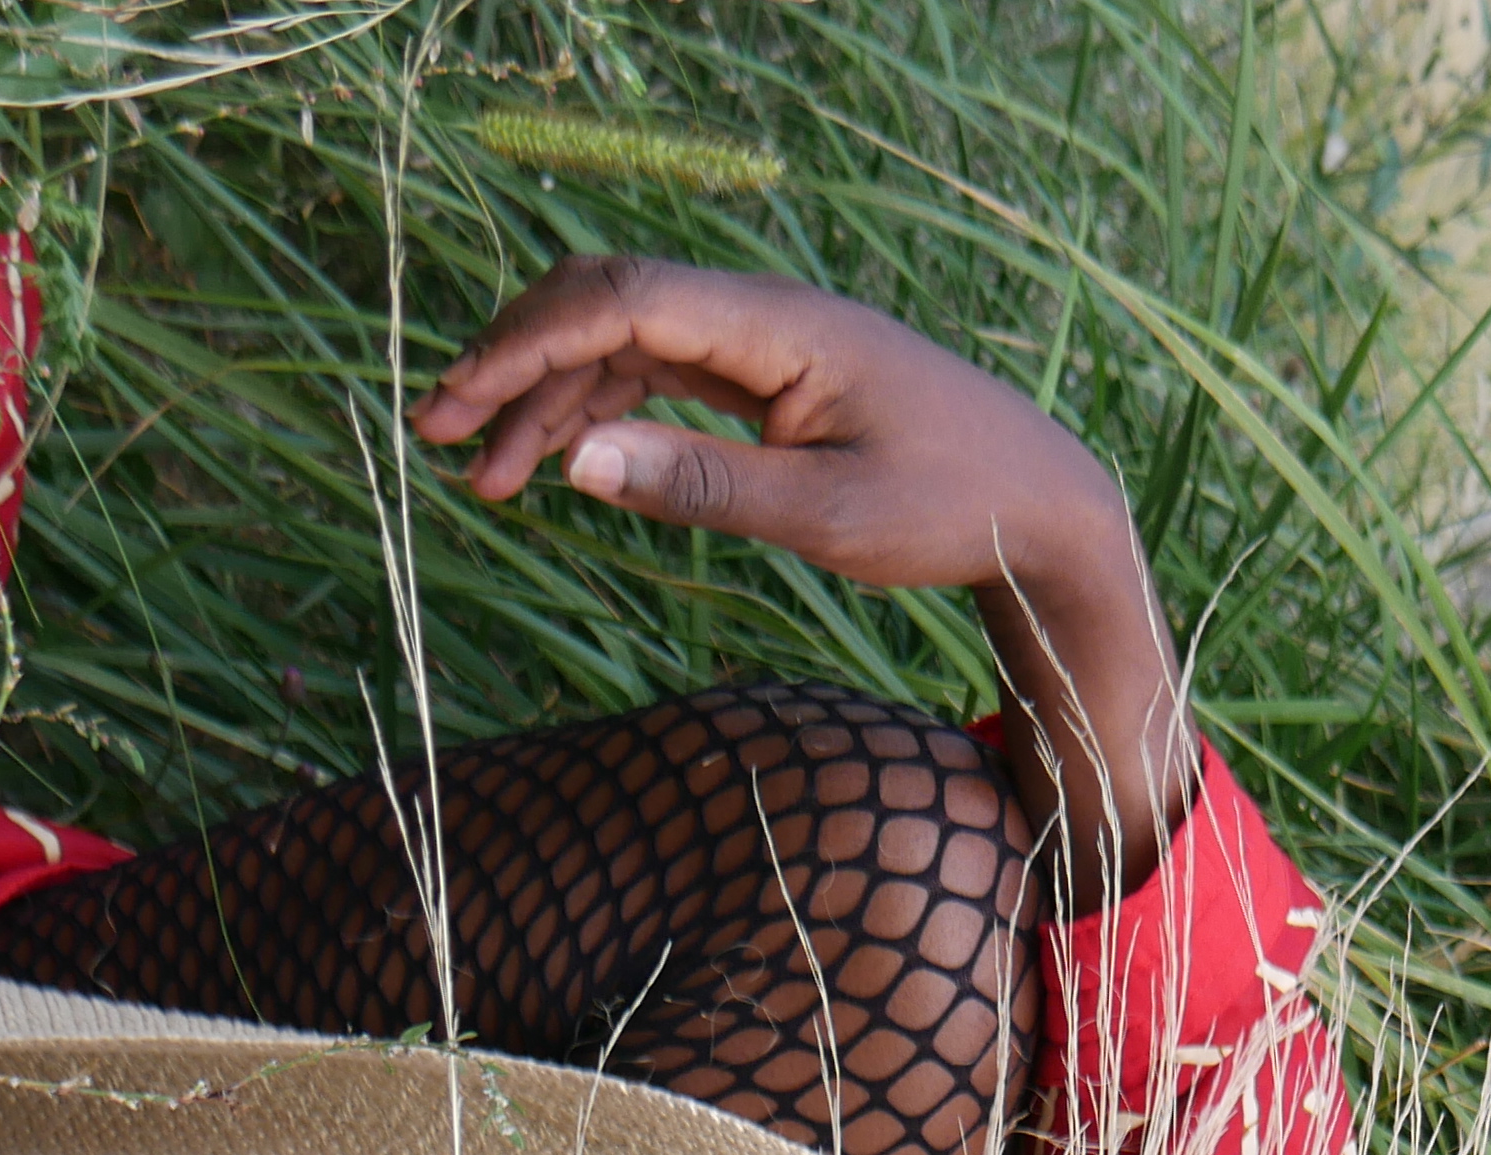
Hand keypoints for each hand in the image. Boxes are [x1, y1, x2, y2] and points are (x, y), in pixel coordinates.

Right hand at [413, 256, 1194, 894]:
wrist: (1047, 509)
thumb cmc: (955, 511)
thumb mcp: (828, 518)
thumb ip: (702, 484)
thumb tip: (578, 456)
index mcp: (782, 328)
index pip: (622, 300)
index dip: (527, 345)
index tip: (462, 408)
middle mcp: (767, 318)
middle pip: (607, 305)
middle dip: (517, 363)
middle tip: (443, 440)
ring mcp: (769, 346)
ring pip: (627, 345)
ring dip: (553, 403)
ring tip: (487, 481)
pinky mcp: (776, 382)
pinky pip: (666, 376)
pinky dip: (606, 415)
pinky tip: (562, 465)